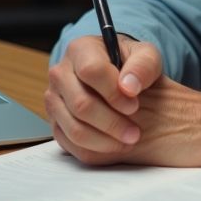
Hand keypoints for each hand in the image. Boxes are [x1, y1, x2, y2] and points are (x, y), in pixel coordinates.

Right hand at [44, 34, 164, 162]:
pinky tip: (116, 146)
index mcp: (80, 50)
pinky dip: (95, 150)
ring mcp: (54, 100)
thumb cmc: (131, 65)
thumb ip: (143, 66)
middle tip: (135, 132)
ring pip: (74, 128)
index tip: (134, 105)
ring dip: (105, 140)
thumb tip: (129, 87)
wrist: (118, 77)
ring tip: (129, 140)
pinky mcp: (55, 122)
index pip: (91, 71)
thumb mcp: (146, 57)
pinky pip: (70, 143)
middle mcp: (60, 74)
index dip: (113, 92)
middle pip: (81, 104)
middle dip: (112, 123)